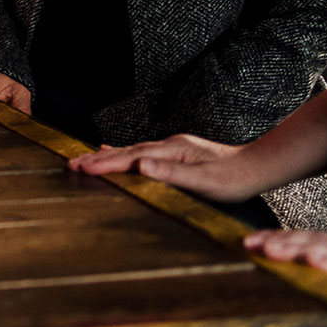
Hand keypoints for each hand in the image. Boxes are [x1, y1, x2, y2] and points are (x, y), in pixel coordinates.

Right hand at [69, 134, 265, 202]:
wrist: (255, 167)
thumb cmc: (232, 179)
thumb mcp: (203, 180)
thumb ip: (171, 172)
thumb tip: (140, 164)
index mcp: (172, 151)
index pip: (131, 158)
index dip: (105, 164)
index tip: (81, 167)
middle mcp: (168, 145)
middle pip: (126, 152)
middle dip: (97, 159)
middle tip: (71, 164)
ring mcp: (171, 148)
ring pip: (131, 152)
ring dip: (106, 157)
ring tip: (83, 159)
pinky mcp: (175, 154)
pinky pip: (141, 153)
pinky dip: (122, 155)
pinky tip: (115, 154)